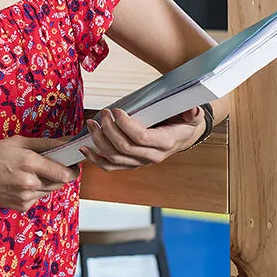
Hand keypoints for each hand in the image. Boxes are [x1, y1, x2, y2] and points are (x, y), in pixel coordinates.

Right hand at [0, 136, 77, 211]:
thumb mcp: (18, 142)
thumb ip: (45, 144)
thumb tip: (67, 142)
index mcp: (29, 163)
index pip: (65, 173)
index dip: (73, 168)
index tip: (73, 162)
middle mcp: (29, 183)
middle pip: (61, 183)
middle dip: (61, 173)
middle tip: (52, 164)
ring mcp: (25, 197)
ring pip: (50, 190)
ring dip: (48, 181)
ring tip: (32, 172)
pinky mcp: (21, 206)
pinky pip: (38, 198)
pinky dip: (36, 190)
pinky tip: (22, 182)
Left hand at [79, 107, 205, 171]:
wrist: (183, 136)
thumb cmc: (184, 123)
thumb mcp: (192, 116)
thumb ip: (191, 113)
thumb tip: (192, 110)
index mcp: (165, 143)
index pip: (141, 138)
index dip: (126, 125)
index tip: (116, 111)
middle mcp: (151, 156)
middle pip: (124, 147)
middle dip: (109, 130)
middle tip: (102, 114)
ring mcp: (139, 162)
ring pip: (114, 157)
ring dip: (99, 141)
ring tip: (92, 124)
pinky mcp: (130, 164)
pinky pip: (110, 166)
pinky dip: (95, 159)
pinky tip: (84, 148)